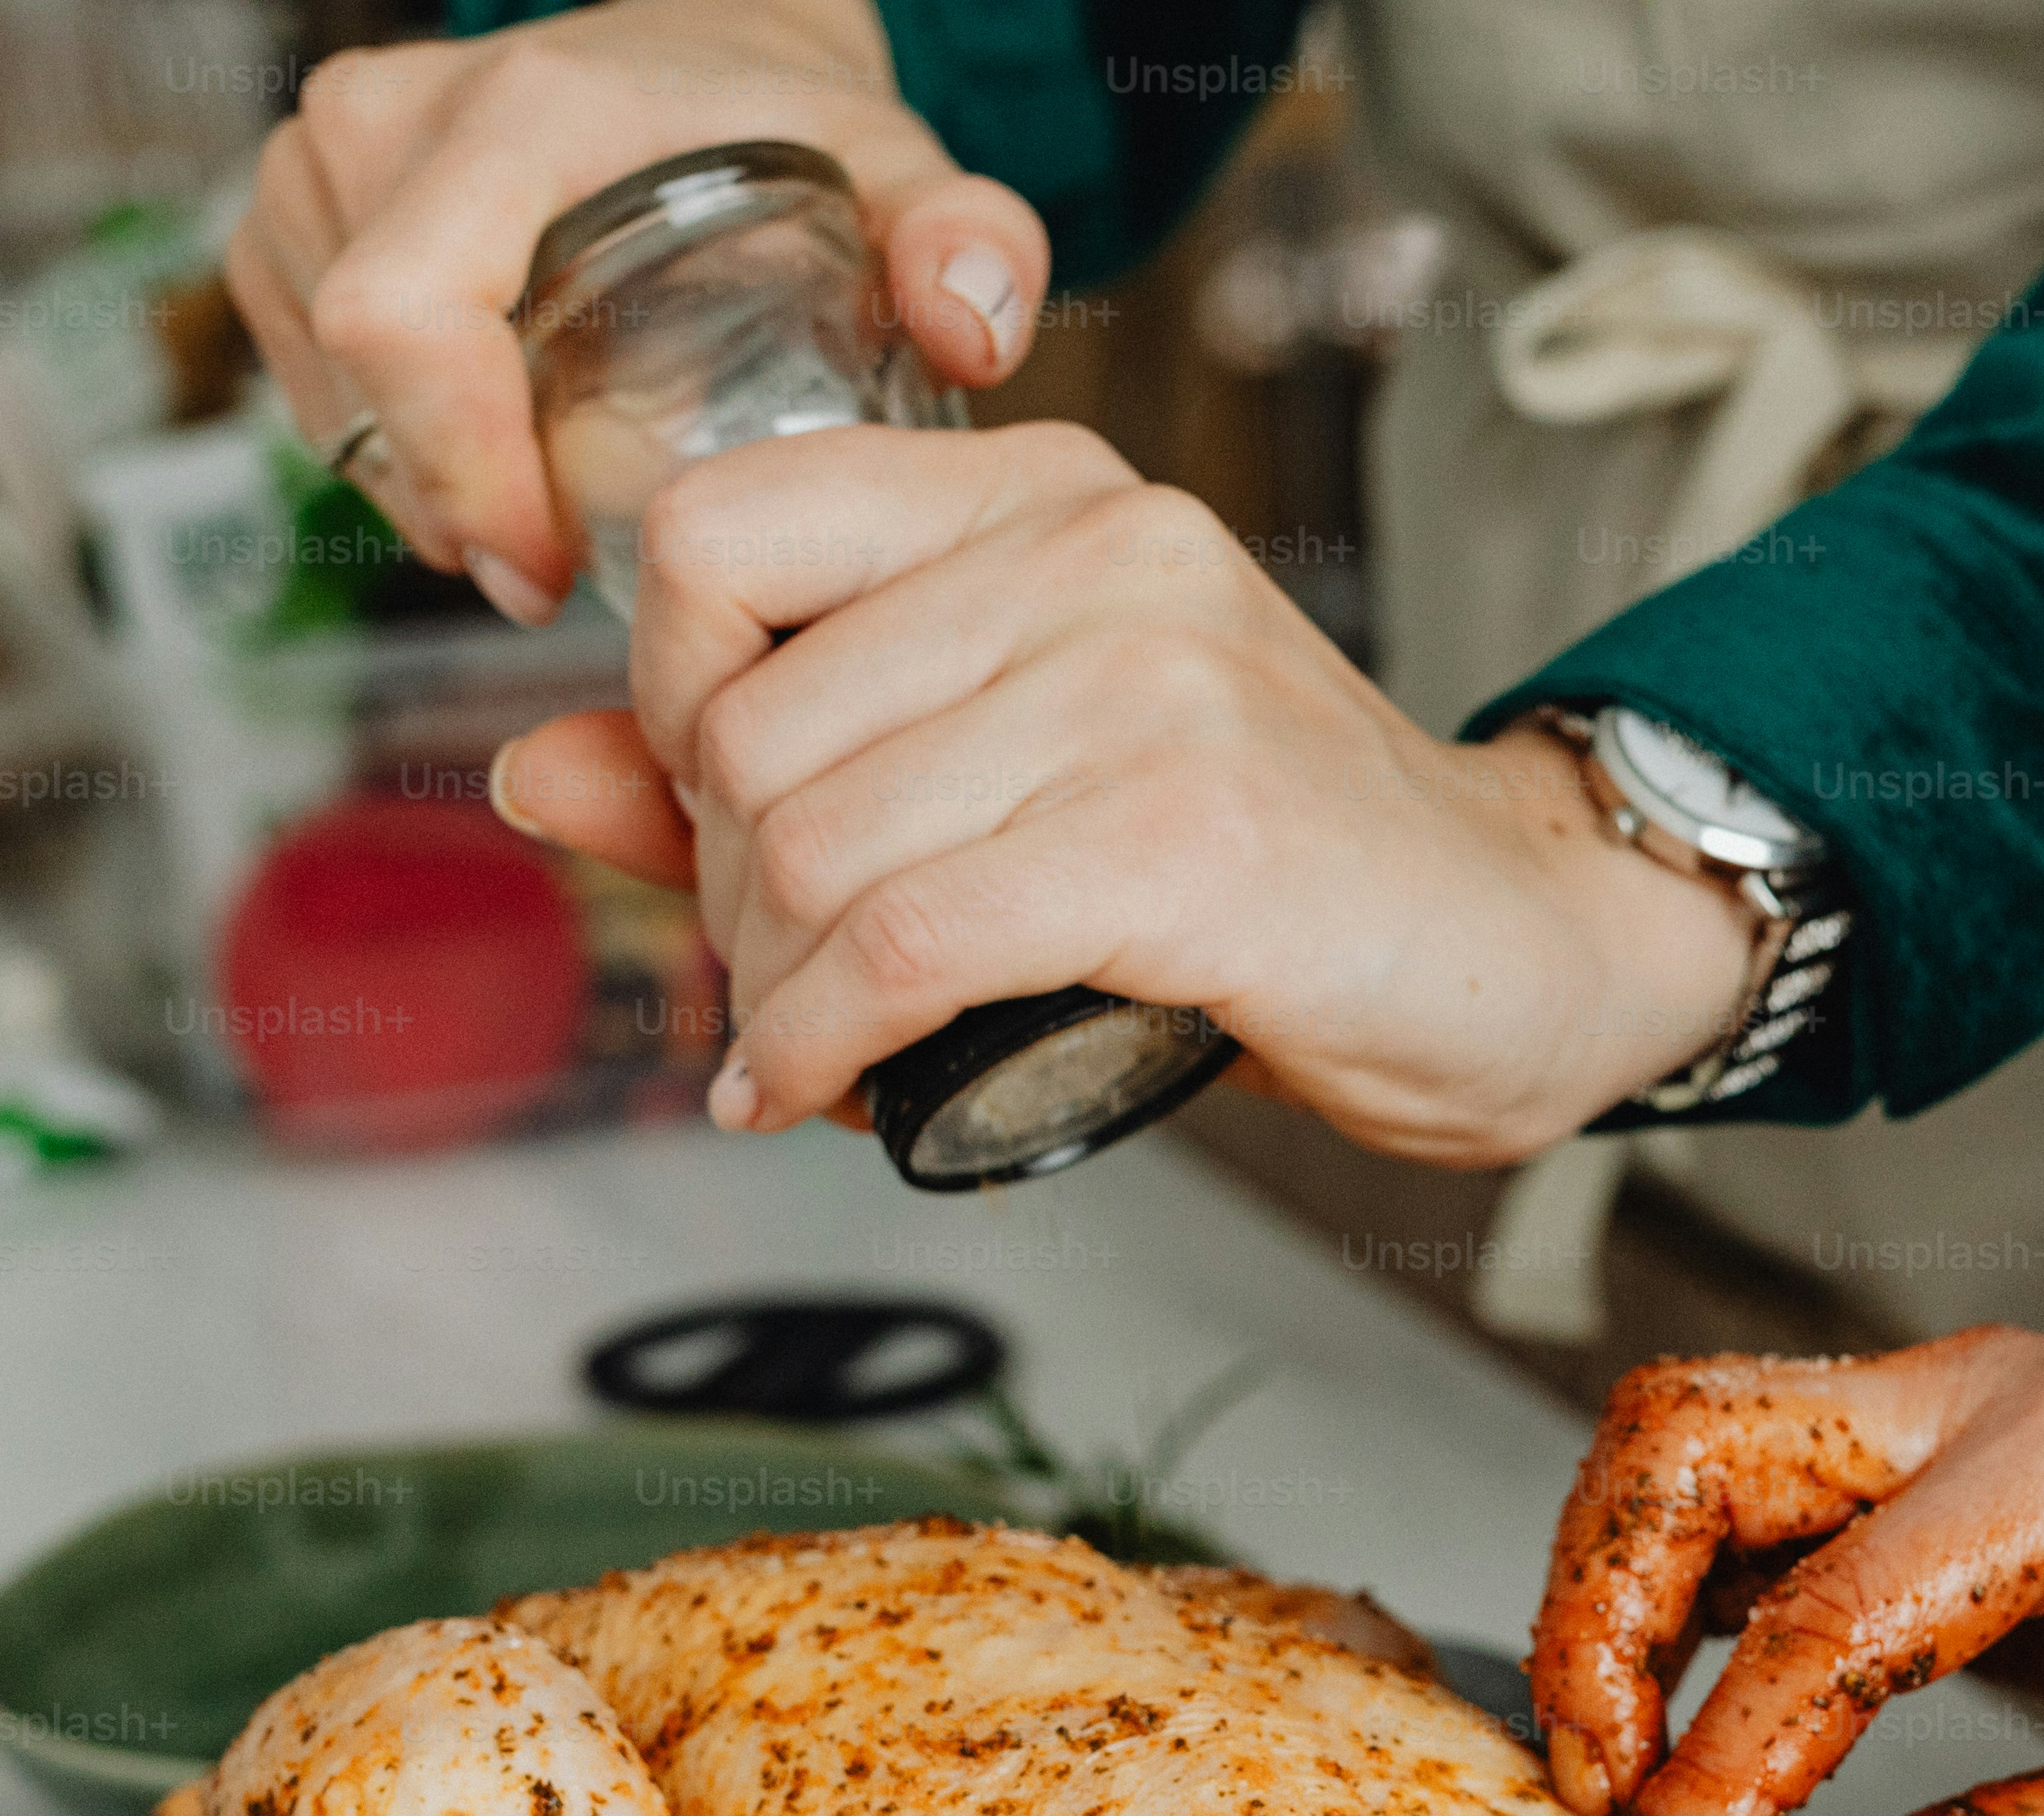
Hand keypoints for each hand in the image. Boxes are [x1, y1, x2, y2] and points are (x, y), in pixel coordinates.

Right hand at [224, 0, 1047, 619]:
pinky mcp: (290, 218)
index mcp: (515, 117)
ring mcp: (319, 169)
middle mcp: (385, 123)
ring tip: (532, 522)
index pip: (406, 315)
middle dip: (450, 505)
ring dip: (419, 487)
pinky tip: (483, 469)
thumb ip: (969, 240)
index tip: (545, 566)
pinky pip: (308, 379)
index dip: (463, 470)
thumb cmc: (782, 121)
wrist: (698, 43)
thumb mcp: (895, 169)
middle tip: (552, 575)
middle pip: (358, 373)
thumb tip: (971, 325)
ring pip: (326, 392)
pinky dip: (386, 450)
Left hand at [485, 423, 1763, 1164]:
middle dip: (720, 896)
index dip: (665, 701)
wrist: (1516, 948)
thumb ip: (773, 753)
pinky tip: (821, 1095)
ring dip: (768, 995)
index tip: (722, 823)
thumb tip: (527, 772)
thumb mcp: (1011, 770)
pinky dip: (821, 1046)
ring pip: (806, 848)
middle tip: (781, 984)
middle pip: (745, 725)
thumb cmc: (1268, 870)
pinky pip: (899, 946)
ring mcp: (1145, 684)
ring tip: (808, 1049)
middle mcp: (1093, 550)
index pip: (718, 533)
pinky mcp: (1183, 838)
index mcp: (1043, 492)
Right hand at [1534, 1330, 2043, 1815]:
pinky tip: (1670, 1711)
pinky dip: (1659, 1580)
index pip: (1828, 1616)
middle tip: (1598, 1791)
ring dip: (1608, 1588)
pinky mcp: (1909, 1437)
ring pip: (1681, 1430)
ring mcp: (1936, 1393)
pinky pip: (1727, 1470)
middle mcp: (1982, 1384)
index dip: (1726, 1766)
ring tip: (1615, 1762)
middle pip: (1691, 1437)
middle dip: (1601, 1614)